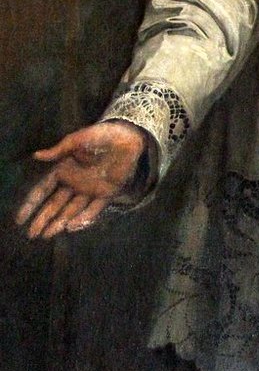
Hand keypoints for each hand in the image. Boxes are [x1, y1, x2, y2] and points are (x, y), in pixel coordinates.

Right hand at [15, 121, 148, 238]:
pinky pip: (94, 209)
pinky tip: (71, 227)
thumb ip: (58, 150)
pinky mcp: (107, 193)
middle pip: (55, 204)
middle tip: (31, 234)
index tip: (19, 219)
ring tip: (46, 235)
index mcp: (64, 169)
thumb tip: (36, 156)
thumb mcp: (77, 140)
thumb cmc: (101, 135)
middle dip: (43, 219)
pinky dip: (84, 218)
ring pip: (71, 210)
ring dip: (59, 222)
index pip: (43, 190)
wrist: (127, 137)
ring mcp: (90, 189)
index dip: (31, 204)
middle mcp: (75, 182)